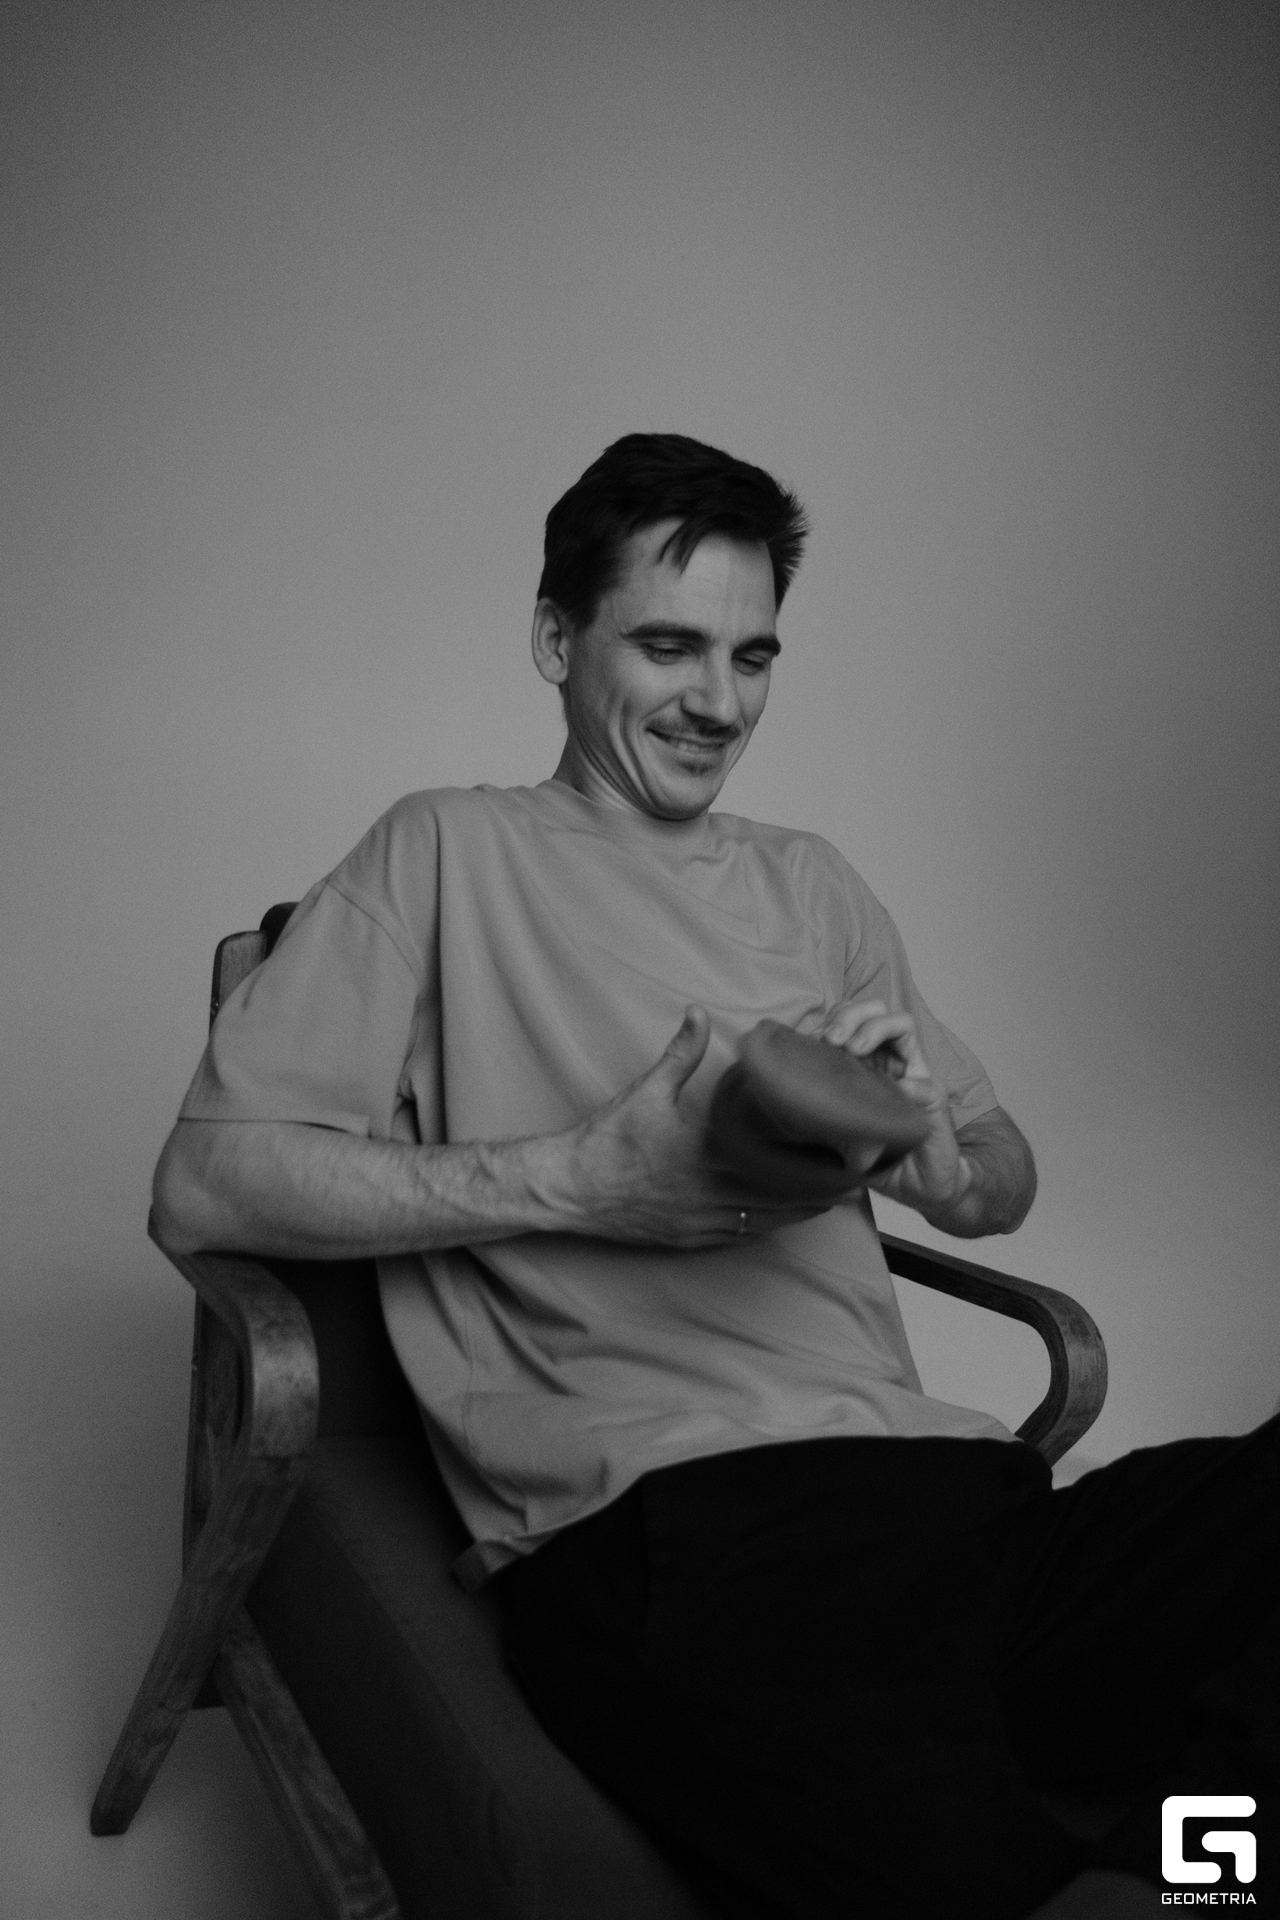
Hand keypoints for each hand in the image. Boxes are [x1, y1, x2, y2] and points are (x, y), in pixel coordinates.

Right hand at [560, 1007, 834, 1247]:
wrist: (569, 1188)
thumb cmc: (607, 1139)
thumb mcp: (646, 1090)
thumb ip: (681, 1053)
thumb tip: (698, 1012)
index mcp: (707, 1153)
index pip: (773, 1161)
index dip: (809, 1161)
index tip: (838, 1151)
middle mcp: (710, 1192)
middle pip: (781, 1197)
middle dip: (818, 1190)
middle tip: (850, 1179)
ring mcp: (702, 1220)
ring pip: (766, 1222)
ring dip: (799, 1213)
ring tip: (830, 1201)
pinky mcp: (691, 1238)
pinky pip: (741, 1236)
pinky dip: (767, 1226)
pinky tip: (782, 1218)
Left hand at [814, 999, 971, 1217]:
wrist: (918, 1187)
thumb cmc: (879, 1156)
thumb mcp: (838, 1131)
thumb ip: (820, 1112)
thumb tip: (782, 1097)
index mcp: (865, 1063)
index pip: (850, 1020)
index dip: (830, 1020)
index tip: (811, 1041)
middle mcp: (890, 1061)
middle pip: (874, 1010)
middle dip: (849, 1015)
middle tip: (831, 1039)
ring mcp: (914, 1076)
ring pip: (902, 1024)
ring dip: (875, 1028)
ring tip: (854, 1049)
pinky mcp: (934, 1101)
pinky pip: (925, 1084)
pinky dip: (909, 1085)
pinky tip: (896, 1094)